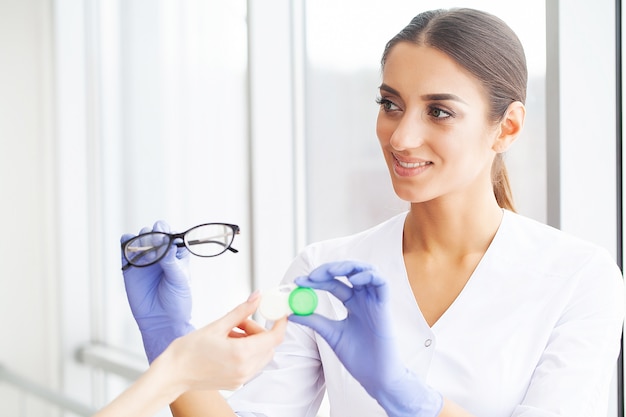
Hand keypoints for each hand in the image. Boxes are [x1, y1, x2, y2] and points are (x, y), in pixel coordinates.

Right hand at [121, 221, 194, 362]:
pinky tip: (130, 250)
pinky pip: (125, 248)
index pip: (171, 234)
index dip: (166, 232)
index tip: (164, 239)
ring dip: (141, 240)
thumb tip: (167, 243)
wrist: (161, 321)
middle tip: (154, 250)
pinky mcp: (130, 267)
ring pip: (140, 237)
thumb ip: (171, 262)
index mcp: (177, 253)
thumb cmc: (177, 300)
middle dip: (153, 236)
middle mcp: (161, 252)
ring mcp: (145, 258)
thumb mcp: (179, 280)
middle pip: (154, 232)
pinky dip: (125, 244)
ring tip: (145, 256)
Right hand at [161, 291, 287, 391]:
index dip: (280, 323)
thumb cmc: (188, 351)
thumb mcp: (217, 325)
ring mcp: (241, 378)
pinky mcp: (236, 382)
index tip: (279, 313)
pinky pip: (251, 364)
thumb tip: (257, 297)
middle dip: (259, 331)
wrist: (173, 373)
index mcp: (241, 354)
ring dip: (253, 341)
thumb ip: (241, 311)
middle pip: (268, 346)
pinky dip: (246, 352)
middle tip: (241, 322)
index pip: (274, 338)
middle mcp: (244, 369)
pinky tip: (229, 345)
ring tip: (231, 334)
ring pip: (261, 355)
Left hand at [288, 260, 442, 416]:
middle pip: (348, 271)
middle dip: (329, 269)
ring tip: (330, 272)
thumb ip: (314, 321)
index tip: (298, 282)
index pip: (332, 282)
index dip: (316, 279)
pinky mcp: (384, 305)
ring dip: (347, 266)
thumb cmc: (357, 357)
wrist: (375, 376)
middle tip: (312, 276)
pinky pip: (381, 282)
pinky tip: (353, 280)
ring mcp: (374, 300)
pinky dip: (367, 276)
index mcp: (352, 303)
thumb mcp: (331, 334)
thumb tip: (290, 313)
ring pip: (365, 270)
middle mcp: (363, 298)